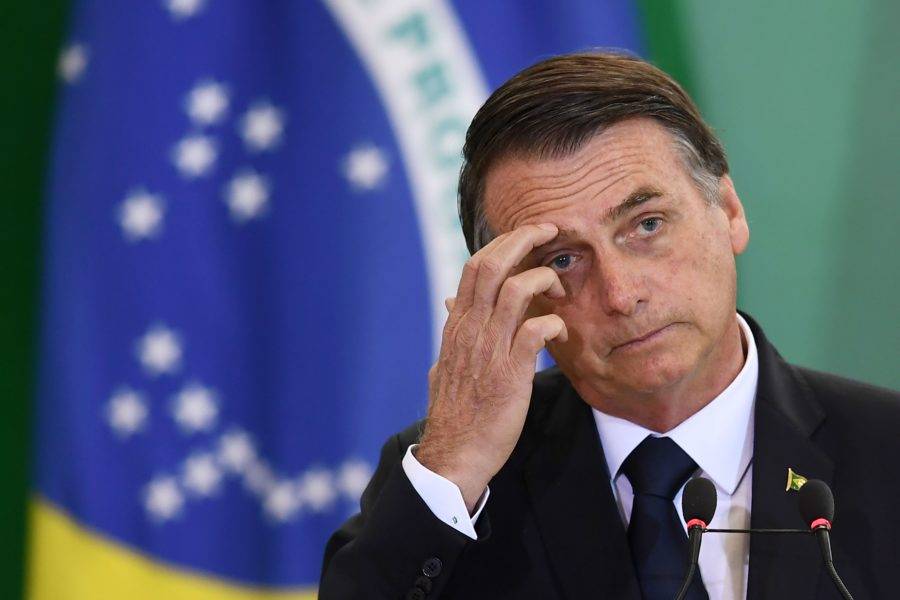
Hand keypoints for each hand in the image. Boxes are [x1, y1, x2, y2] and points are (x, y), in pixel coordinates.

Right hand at [415, 223, 567, 511]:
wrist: (454, 453)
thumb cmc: (456, 409)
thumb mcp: (447, 361)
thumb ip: (455, 330)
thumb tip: (451, 303)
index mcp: (458, 324)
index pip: (475, 266)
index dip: (504, 242)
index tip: (529, 232)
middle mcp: (470, 329)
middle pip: (493, 264)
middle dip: (524, 238)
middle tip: (551, 229)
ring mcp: (489, 350)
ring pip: (516, 289)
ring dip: (544, 278)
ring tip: (559, 287)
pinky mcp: (509, 374)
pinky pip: (535, 331)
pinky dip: (553, 322)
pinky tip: (560, 331)